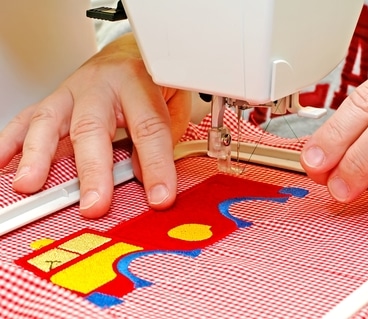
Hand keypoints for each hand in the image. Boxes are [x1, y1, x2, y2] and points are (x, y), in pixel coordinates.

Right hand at [0, 33, 190, 218]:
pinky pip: (28, 119)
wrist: (131, 53)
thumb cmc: (152, 81)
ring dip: (38, 156)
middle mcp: (102, 85)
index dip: (155, 166)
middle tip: (94, 204)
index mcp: (138, 83)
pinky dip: (11, 141)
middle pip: (93, 127)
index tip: (160, 197)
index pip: (149, 129)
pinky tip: (3, 163)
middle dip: (93, 171)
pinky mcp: (55, 100)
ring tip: (31, 185)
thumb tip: (143, 177)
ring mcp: (73, 91)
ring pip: (50, 120)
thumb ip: (161, 141)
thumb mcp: (172, 106)